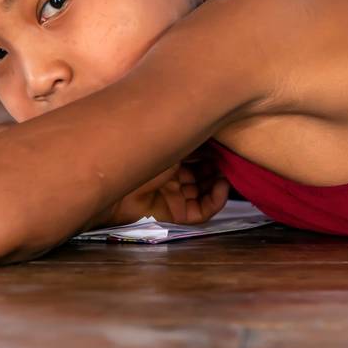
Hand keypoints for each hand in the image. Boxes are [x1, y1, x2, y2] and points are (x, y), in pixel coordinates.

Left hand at [103, 150, 232, 226]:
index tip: (230, 144)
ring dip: (220, 183)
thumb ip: (195, 140)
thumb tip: (219, 133)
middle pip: (204, 175)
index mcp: (168, 158)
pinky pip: (202, 211)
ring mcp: (174, 197)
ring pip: (206, 193)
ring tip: (228, 173)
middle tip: (232, 159)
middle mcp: (172, 177)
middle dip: (220, 167)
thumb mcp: (174, 141)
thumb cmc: (142, 152)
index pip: (199, 156)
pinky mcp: (176, 215)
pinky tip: (221, 187)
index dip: (215, 152)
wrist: (115, 180)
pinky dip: (215, 201)